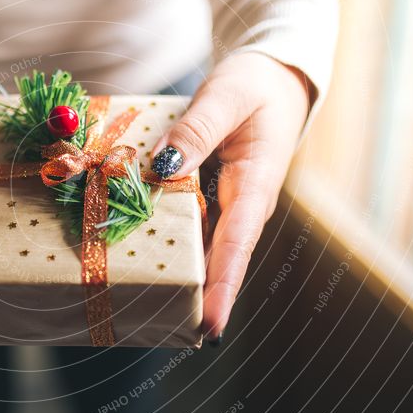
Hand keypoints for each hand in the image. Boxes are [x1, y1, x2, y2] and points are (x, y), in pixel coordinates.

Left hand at [151, 52, 311, 343]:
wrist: (272, 80)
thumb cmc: (256, 86)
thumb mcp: (227, 97)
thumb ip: (196, 130)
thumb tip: (163, 165)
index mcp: (256, 185)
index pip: (237, 246)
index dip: (221, 287)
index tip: (208, 326)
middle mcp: (241, 204)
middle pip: (216, 259)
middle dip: (195, 297)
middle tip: (168, 332)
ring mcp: (225, 203)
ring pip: (200, 246)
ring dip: (179, 274)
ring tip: (150, 308)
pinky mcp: (210, 195)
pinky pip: (188, 223)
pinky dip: (166, 237)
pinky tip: (140, 252)